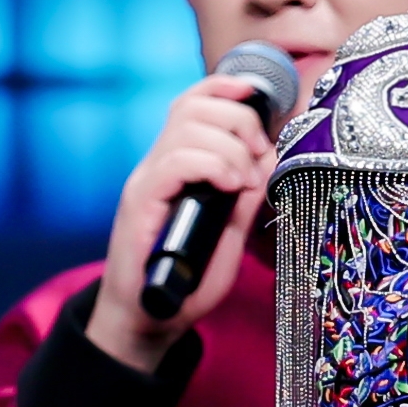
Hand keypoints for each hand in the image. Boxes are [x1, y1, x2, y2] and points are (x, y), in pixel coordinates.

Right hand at [84, 67, 281, 370]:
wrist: (148, 319)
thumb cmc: (185, 280)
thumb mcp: (229, 233)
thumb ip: (244, 197)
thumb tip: (267, 161)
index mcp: (176, 163)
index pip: (194, 99)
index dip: (227, 87)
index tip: (260, 101)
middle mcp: (157, 164)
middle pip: (193, 103)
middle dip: (239, 118)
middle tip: (257, 155)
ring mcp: (147, 181)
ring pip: (186, 126)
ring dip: (230, 147)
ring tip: (243, 181)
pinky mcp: (140, 202)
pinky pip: (175, 161)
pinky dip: (212, 165)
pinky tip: (230, 187)